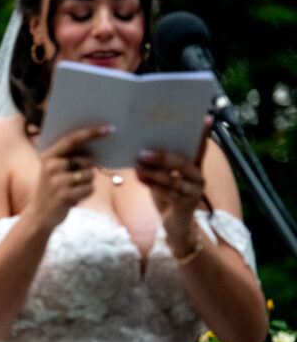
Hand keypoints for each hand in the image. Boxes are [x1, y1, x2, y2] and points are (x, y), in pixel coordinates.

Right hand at [24, 124, 112, 230]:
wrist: (39, 215)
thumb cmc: (53, 189)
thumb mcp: (54, 170)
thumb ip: (70, 157)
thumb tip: (97, 148)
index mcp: (48, 156)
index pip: (72, 140)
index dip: (91, 133)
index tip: (108, 128)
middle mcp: (50, 166)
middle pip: (87, 160)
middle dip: (88, 169)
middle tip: (74, 180)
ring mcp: (56, 181)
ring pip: (90, 175)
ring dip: (87, 183)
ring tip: (72, 190)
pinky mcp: (64, 195)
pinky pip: (89, 189)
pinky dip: (86, 194)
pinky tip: (73, 198)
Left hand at [135, 116, 210, 246]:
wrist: (173, 223)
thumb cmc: (166, 194)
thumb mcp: (163, 176)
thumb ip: (159, 163)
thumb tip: (142, 146)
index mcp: (194, 166)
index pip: (200, 147)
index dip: (203, 134)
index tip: (205, 119)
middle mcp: (198, 176)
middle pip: (182, 163)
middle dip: (163, 156)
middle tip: (143, 151)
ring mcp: (194, 191)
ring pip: (173, 179)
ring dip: (153, 172)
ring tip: (137, 165)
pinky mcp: (186, 204)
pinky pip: (168, 193)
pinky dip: (152, 184)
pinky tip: (140, 177)